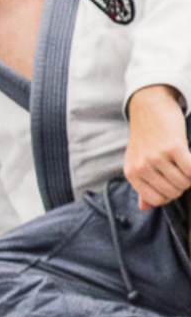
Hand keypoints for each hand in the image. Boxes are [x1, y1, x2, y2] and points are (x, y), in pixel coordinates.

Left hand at [124, 84, 190, 209]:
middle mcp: (141, 167)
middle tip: (182, 172)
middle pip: (172, 192)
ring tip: (186, 164)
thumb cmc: (146, 137)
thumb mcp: (136, 161)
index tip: (174, 185)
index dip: (170, 196)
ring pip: (183, 183)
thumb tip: (144, 208)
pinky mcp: (173, 147)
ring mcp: (156, 158)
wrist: (149, 108)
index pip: (156, 200)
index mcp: (132, 173)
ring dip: (190, 177)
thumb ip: (142, 185)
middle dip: (182, 186)